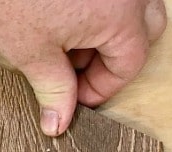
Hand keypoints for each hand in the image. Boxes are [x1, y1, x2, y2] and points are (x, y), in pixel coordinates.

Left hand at [0, 0, 166, 135]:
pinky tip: (63, 13)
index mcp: (119, 14)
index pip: (129, 64)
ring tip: (65, 41)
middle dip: (111, 58)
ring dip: (106, 31)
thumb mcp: (28, 48)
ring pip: (131, 7)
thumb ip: (52, 87)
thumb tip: (59, 120)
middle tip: (76, 70)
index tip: (77, 98)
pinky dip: (96, 8)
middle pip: (142, 33)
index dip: (102, 89)